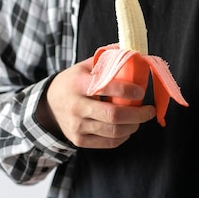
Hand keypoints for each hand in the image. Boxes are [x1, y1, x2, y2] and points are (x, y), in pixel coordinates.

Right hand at [36, 57, 154, 148]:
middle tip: (149, 110)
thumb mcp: (85, 66)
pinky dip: (124, 136)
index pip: (106, 88)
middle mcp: (76, 107)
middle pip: (114, 115)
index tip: (141, 91)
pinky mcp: (79, 140)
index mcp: (78, 84)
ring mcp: (77, 126)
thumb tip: (135, 54)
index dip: (128, 91)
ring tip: (141, 118)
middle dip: (138, 114)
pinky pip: (109, 143)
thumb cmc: (73, 82)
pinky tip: (128, 127)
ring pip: (114, 132)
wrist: (49, 105)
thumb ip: (108, 60)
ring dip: (134, 126)